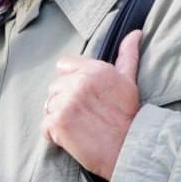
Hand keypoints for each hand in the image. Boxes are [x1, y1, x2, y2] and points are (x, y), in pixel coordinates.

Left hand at [41, 29, 142, 179]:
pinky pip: (45, 126)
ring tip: (80, 127)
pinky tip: (72, 138)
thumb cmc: (129, 116)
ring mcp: (66, 102)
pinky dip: (54, 135)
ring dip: (59, 117)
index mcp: (94, 69)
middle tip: (85, 115)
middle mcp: (79, 82)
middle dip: (65, 101)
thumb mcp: (129, 81)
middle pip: (55, 87)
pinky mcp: (58, 123)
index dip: (70, 80)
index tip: (83, 96)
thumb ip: (127, 54)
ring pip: (49, 106)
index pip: (63, 65)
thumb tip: (135, 32)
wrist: (129, 149)